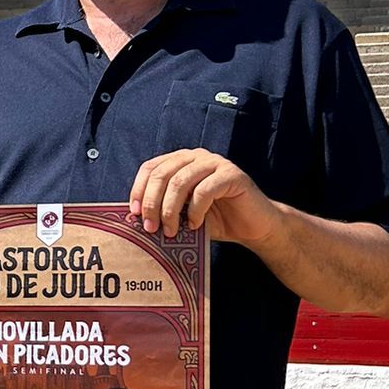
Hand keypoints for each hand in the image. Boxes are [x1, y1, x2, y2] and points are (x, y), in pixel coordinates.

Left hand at [129, 149, 280, 246]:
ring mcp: (215, 163)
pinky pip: (204, 190)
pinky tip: (195, 225)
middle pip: (162, 174)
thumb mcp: (183, 214)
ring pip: (180, 181)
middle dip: (152, 203)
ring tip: (171, 231)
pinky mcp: (232, 175)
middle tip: (150, 228)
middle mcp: (196, 157)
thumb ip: (164, 209)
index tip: (134, 214)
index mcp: (181, 161)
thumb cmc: (216, 220)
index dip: (139, 190)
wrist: (253, 227)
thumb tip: (136, 217)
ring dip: (170, 209)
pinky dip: (195, 211)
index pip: (151, 168)